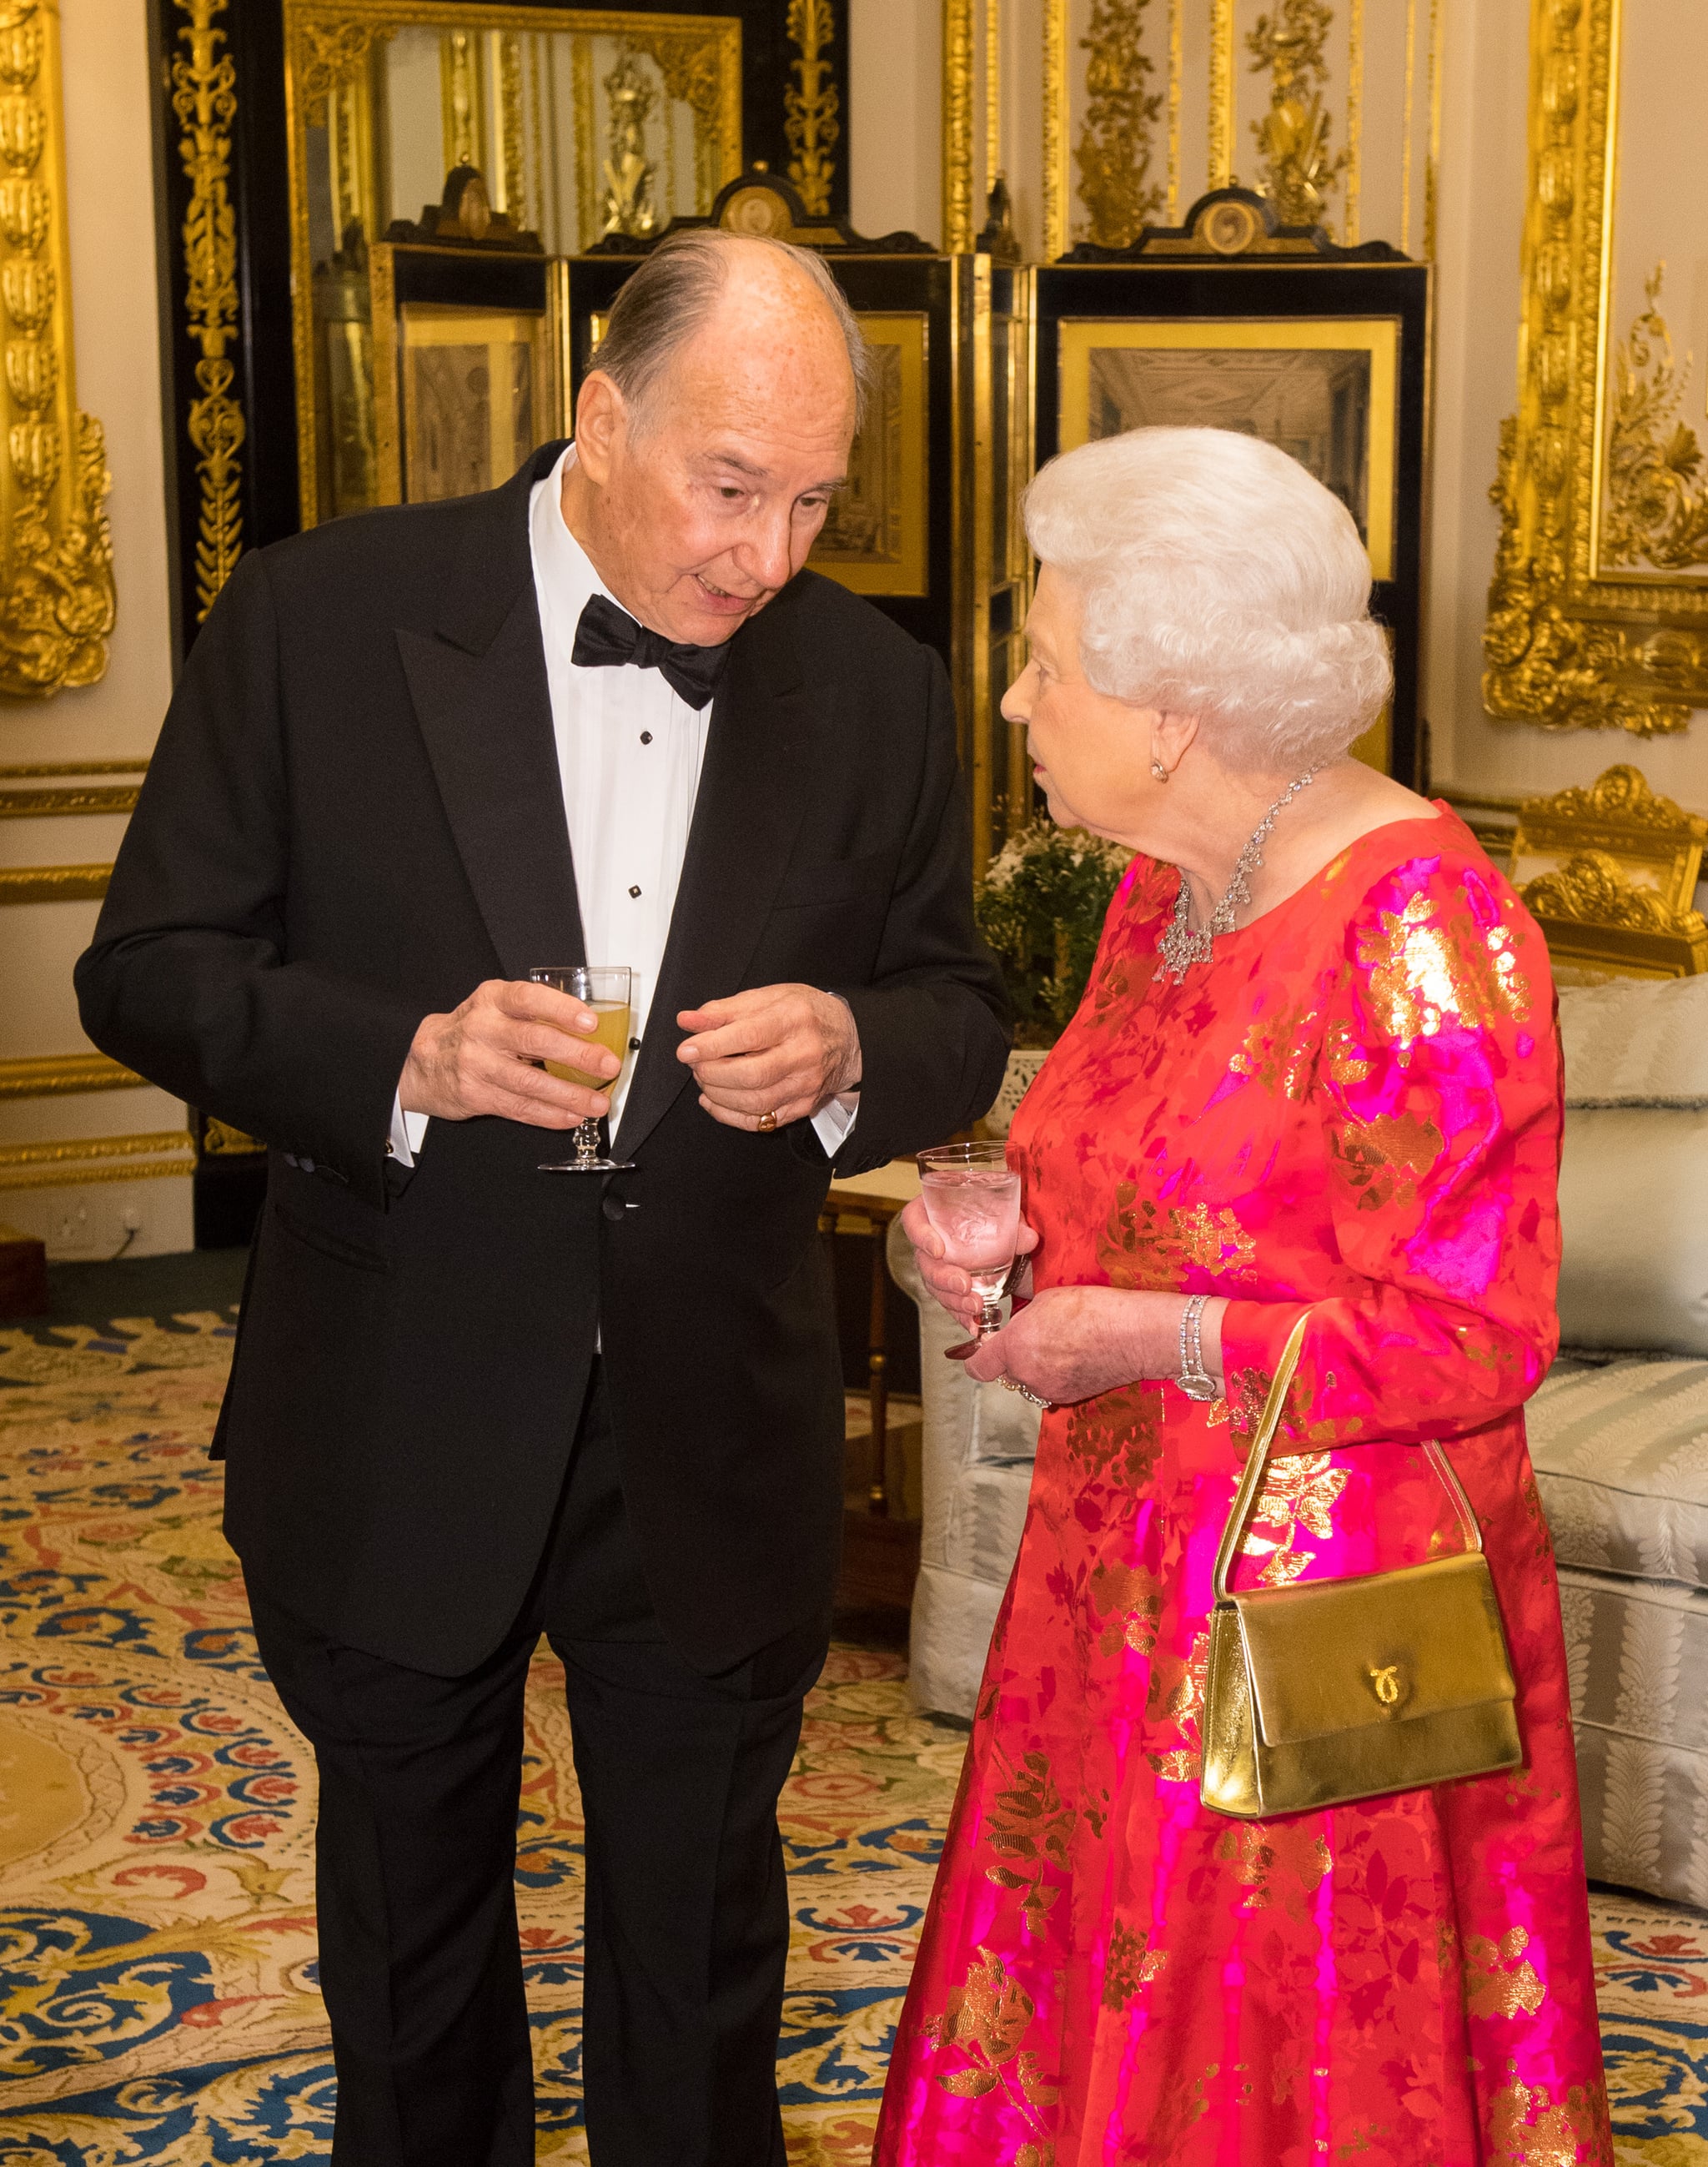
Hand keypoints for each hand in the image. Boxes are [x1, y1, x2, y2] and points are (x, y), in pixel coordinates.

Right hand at [399, 979, 620, 1127]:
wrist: (423, 1060)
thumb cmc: (472, 1030)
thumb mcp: (495, 1008)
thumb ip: (534, 1014)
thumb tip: (590, 1033)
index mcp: (493, 1000)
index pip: (529, 999)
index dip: (561, 1009)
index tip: (591, 1021)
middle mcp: (483, 1029)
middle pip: (534, 1042)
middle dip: (577, 1055)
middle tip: (608, 1064)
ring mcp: (477, 1064)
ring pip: (530, 1082)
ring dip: (570, 1094)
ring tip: (598, 1102)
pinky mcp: (475, 1095)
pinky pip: (519, 1107)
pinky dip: (549, 1115)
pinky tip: (571, 1116)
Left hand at [677, 984, 859, 1131]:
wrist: (849, 1037)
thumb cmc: (805, 1014)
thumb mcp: (767, 998)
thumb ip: (724, 1011)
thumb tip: (688, 1021)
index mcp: (794, 1019)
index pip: (749, 1036)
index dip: (712, 1046)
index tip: (686, 1050)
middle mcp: (804, 1054)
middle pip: (751, 1075)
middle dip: (712, 1073)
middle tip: (696, 1063)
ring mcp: (805, 1085)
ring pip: (755, 1102)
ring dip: (718, 1094)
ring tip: (705, 1078)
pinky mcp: (803, 1107)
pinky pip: (761, 1122)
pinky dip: (729, 1115)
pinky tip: (715, 1100)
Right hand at [900, 1195, 1038, 1334]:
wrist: (1001, 1227)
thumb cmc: (992, 1209)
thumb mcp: (1004, 1209)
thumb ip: (1014, 1222)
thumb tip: (1029, 1238)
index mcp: (932, 1212)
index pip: (914, 1220)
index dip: (921, 1236)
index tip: (938, 1250)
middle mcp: (931, 1240)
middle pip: (924, 1262)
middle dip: (943, 1278)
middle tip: (964, 1285)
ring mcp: (939, 1265)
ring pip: (935, 1287)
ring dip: (954, 1300)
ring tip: (975, 1308)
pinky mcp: (950, 1286)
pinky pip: (950, 1302)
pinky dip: (962, 1315)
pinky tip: (975, 1323)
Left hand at [960, 1287, 1227, 1407]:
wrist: (1134, 1335)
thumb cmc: (1093, 1309)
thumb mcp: (1045, 1300)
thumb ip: (1022, 1321)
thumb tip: (1017, 1330)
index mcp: (1015, 1348)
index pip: (978, 1367)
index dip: (979, 1357)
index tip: (985, 1348)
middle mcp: (1027, 1374)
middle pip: (1007, 1372)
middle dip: (1016, 1357)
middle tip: (1038, 1337)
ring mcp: (1049, 1390)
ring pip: (1031, 1380)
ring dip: (1038, 1368)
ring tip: (1063, 1345)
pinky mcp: (1070, 1397)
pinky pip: (1053, 1387)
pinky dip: (1059, 1375)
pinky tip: (1078, 1357)